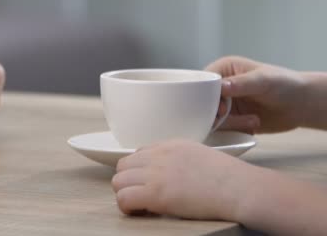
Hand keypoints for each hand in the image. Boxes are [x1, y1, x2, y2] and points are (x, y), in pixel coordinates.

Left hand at [111, 140, 257, 220]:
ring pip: (118, 181)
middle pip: (123, 166)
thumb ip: (179, 158)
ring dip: (125, 194)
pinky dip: (127, 206)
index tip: (149, 184)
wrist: (239, 188)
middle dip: (128, 182)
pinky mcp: (155, 193)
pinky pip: (123, 198)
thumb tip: (170, 172)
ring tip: (142, 206)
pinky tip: (141, 212)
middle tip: (142, 196)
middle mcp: (158, 156)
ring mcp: (155, 174)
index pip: (138, 154)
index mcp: (170, 145)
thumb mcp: (200, 154)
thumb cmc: (229, 178)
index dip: (140, 171)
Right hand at [206, 56, 306, 133]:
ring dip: (231, 123)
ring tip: (253, 120)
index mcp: (223, 69)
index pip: (202, 82)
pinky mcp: (231, 120)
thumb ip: (240, 83)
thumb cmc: (284, 84)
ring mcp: (225, 104)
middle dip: (217, 114)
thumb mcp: (263, 80)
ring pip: (212, 119)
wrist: (301, 105)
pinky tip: (252, 125)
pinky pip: (223, 129)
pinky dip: (236, 130)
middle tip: (229, 116)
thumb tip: (220, 87)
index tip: (220, 108)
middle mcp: (220, 87)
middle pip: (203, 103)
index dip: (204, 96)